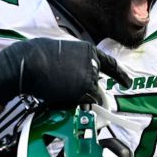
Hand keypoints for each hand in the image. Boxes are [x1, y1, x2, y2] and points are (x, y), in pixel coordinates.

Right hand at [0, 38, 130, 108]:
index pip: (110, 65)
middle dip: (90, 92)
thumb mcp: (62, 52)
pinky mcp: (83, 90)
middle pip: (97, 84)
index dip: (120, 75)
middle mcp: (93, 64)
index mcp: (88, 51)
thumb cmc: (37, 56)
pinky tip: (59, 97)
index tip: (128, 83)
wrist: (28, 62)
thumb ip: (75, 63)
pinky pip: (84, 103)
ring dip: (80, 99)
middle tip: (78, 96)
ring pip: (91, 96)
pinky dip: (75, 105)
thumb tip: (77, 75)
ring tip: (60, 91)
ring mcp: (89, 77)